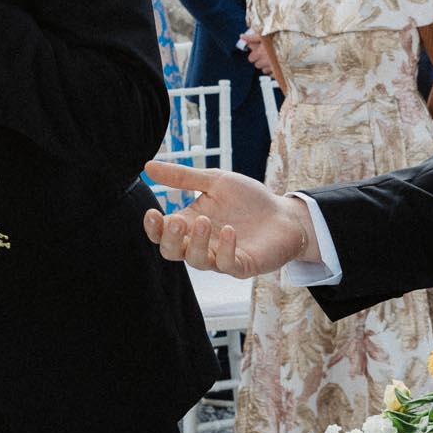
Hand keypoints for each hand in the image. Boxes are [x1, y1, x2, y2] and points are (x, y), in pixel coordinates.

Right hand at [141, 162, 315, 277]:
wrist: (285, 214)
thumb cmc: (249, 199)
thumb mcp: (214, 181)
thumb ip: (182, 177)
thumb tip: (147, 167)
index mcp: (189, 223)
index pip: (161, 232)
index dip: (153, 227)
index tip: (152, 212)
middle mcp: (200, 243)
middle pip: (171, 252)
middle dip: (168, 238)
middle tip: (174, 221)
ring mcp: (219, 256)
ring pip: (195, 260)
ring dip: (195, 242)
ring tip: (203, 221)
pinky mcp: (241, 265)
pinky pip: (225, 264)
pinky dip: (224, 248)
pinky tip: (229, 231)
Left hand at [240, 30, 279, 79]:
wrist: (295, 45)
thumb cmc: (280, 39)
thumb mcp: (265, 35)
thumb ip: (253, 37)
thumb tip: (243, 36)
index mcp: (261, 52)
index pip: (251, 58)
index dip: (254, 55)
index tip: (257, 52)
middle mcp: (266, 61)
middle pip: (257, 65)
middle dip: (259, 60)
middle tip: (265, 55)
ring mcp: (273, 67)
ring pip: (264, 70)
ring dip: (266, 66)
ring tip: (272, 59)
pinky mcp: (280, 72)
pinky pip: (273, 75)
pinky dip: (274, 70)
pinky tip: (277, 64)